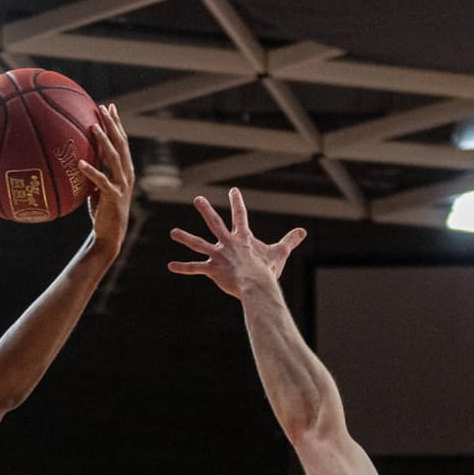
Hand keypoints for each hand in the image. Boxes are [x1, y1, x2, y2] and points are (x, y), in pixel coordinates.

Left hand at [78, 104, 133, 256]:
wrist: (109, 235)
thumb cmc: (101, 210)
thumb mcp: (97, 186)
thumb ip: (93, 171)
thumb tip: (76, 156)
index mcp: (124, 169)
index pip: (122, 141)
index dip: (116, 123)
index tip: (109, 107)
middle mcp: (126, 173)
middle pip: (121, 143)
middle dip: (112, 124)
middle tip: (103, 108)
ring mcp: (121, 184)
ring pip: (114, 158)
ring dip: (104, 141)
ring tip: (93, 127)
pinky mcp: (113, 197)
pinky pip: (101, 181)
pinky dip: (91, 171)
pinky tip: (80, 163)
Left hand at [167, 188, 306, 297]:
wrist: (256, 284)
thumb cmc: (267, 270)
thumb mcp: (280, 253)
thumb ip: (290, 240)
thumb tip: (303, 231)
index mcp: (243, 237)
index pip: (240, 215)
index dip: (237, 202)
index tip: (233, 190)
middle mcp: (228, 243)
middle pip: (214, 222)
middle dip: (205, 209)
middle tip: (197, 199)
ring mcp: (218, 255)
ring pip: (198, 243)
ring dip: (185, 237)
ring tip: (174, 232)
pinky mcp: (212, 269)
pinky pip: (194, 267)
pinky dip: (182, 267)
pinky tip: (170, 265)